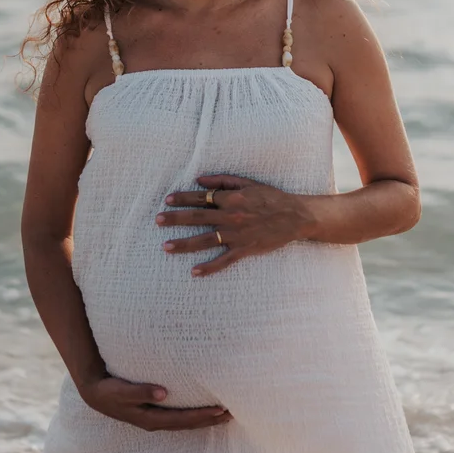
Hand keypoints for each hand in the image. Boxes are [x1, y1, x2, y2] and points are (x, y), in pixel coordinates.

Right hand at [77, 374, 230, 430]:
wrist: (94, 393)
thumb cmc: (108, 390)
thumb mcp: (120, 391)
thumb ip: (140, 391)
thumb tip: (164, 393)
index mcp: (150, 418)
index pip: (182, 420)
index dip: (202, 417)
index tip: (221, 410)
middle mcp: (155, 421)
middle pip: (188, 424)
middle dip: (210, 420)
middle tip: (233, 414)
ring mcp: (155, 418)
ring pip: (185, 422)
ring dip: (204, 418)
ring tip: (225, 413)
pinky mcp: (154, 411)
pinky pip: (179, 416)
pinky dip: (194, 414)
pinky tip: (204, 409)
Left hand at [156, 173, 311, 275]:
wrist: (295, 216)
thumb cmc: (271, 198)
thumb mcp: (248, 183)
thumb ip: (223, 181)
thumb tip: (199, 180)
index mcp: (231, 199)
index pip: (201, 197)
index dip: (183, 198)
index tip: (167, 200)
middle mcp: (231, 216)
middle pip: (197, 218)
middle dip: (175, 219)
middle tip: (158, 220)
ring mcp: (237, 235)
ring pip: (205, 240)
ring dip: (184, 244)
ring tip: (166, 247)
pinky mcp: (245, 250)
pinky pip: (224, 260)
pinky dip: (209, 267)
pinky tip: (194, 272)